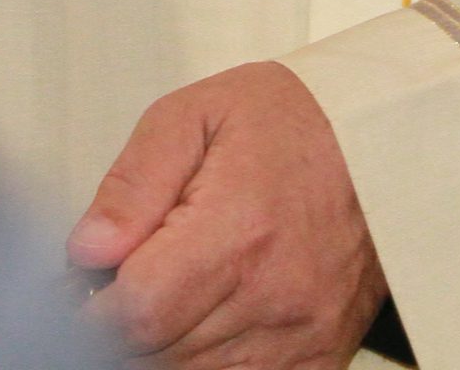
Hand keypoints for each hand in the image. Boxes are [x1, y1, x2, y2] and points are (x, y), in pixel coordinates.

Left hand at [67, 61, 384, 366]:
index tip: (83, 289)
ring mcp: (300, 337)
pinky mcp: (318, 359)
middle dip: (127, 324)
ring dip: (166, 346)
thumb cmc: (287, 122)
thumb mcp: (194, 115)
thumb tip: (87, 250)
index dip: (94, 309)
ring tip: (167, 291)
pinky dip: (210, 364)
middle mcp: (274, 295)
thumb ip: (133, 182)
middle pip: (163, 353)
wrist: (376, 142)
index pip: (140, 311)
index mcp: (238, 229)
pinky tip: (203, 323)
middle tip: (125, 281)